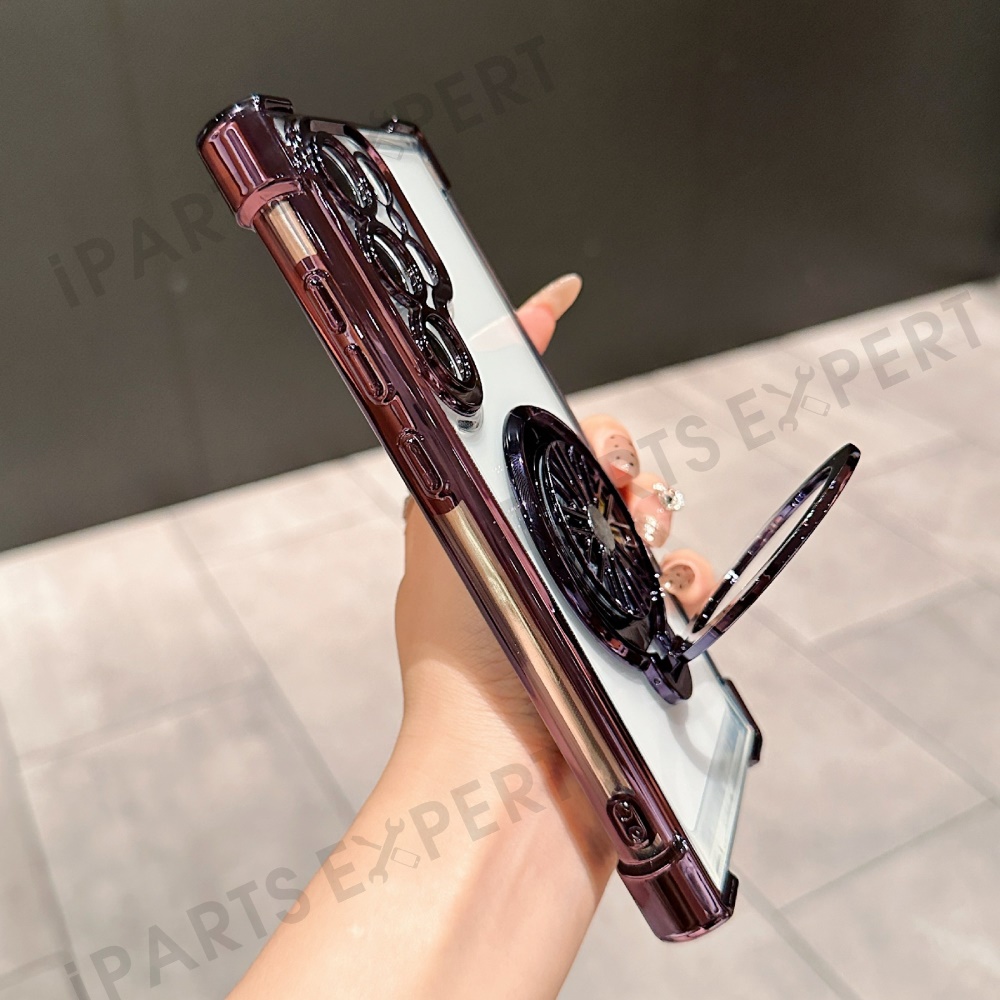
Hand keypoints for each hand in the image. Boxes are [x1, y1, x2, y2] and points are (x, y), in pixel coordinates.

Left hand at [394, 274, 715, 762]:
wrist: (507, 769)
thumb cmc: (462, 660)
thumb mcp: (442, 540)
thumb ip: (453, 467)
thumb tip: (447, 396)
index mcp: (490, 513)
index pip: (515, 416)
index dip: (533, 349)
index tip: (559, 301)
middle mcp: (540, 545)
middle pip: (599, 459)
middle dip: (620, 453)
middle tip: (620, 481)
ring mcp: (590, 589)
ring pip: (649, 513)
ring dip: (656, 515)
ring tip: (643, 546)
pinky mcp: (634, 632)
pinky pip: (682, 580)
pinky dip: (688, 574)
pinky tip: (677, 588)